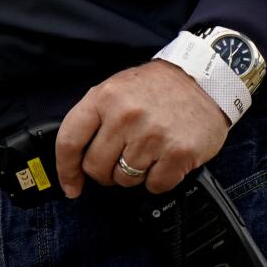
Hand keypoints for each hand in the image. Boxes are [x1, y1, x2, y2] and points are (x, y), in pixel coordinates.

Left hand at [55, 60, 229, 196]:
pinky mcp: (178, 153)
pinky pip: (155, 186)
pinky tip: (163, 160)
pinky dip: (157, 180)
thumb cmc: (155, 88)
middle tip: (116, 162)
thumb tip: (74, 158)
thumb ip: (94, 119)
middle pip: (96, 167)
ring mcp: (152, 136)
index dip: (65, 169)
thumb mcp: (115, 89)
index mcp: (103, 98)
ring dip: (132, 174)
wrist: (201, 80)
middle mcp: (125, 116)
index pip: (69, 140)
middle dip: (103, 172)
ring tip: (145, 153)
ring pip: (125, 179)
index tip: (69, 185)